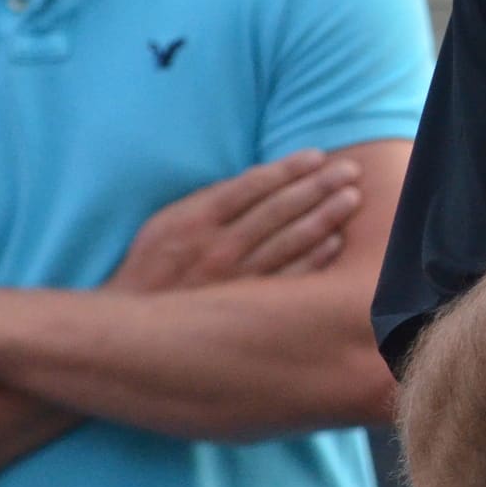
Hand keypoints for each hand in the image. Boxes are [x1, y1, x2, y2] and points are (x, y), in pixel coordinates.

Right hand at [109, 150, 362, 293]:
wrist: (134, 330)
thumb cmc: (152, 268)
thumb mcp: (166, 223)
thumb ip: (209, 201)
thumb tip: (258, 180)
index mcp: (196, 220)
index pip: (253, 185)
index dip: (289, 168)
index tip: (317, 156)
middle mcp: (218, 248)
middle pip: (279, 210)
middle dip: (318, 186)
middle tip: (349, 170)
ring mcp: (235, 280)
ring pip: (290, 242)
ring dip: (325, 217)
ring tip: (350, 198)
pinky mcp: (246, 307)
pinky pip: (289, 279)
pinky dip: (315, 259)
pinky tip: (336, 241)